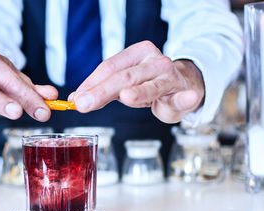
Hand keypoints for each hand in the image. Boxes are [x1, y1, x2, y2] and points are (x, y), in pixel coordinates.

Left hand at [69, 41, 204, 122]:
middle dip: (102, 91)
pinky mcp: (183, 93)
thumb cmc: (149, 83)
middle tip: (84, 104)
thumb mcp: (124, 84)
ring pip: (150, 87)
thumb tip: (76, 99)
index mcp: (136, 54)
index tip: (76, 98)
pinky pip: (182, 98)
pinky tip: (187, 98)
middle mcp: (153, 61)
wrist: (182, 85)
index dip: (91, 83)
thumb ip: (103, 90)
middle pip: (124, 76)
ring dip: (139, 93)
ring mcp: (170, 76)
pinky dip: (185, 99)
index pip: (109, 67)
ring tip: (126, 97)